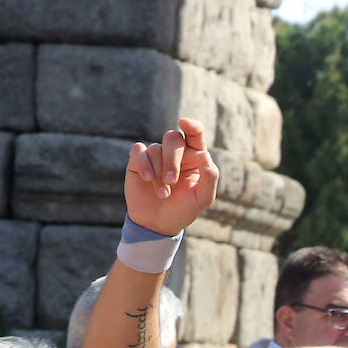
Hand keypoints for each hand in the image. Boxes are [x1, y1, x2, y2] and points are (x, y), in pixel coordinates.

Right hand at [124, 117, 219, 235]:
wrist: (158, 224)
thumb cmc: (183, 210)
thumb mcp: (202, 198)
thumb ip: (209, 177)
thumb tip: (204, 155)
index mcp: (194, 157)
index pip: (195, 134)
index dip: (192, 125)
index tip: (185, 123)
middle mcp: (175, 152)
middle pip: (172, 138)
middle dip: (172, 160)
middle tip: (171, 181)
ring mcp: (156, 155)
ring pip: (155, 149)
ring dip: (159, 173)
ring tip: (163, 194)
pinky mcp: (138, 161)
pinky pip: (138, 151)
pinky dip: (143, 164)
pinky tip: (147, 179)